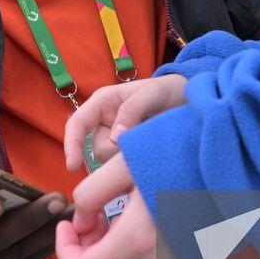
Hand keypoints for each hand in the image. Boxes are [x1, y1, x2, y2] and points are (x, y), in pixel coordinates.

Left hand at [55, 154, 181, 258]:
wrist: (236, 155)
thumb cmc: (180, 148)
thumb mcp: (127, 159)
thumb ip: (92, 192)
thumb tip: (79, 222)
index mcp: (138, 238)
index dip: (64, 251)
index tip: (66, 223)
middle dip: (83, 256)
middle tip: (88, 220)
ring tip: (110, 220)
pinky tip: (134, 226)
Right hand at [63, 74, 186, 170]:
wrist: (188, 100)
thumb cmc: (166, 90)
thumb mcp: (152, 94)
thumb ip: (133, 110)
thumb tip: (114, 138)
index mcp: (102, 103)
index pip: (77, 124)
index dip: (71, 145)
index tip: (72, 167)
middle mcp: (105, 123)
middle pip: (98, 150)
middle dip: (118, 152)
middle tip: (145, 140)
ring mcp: (116, 140)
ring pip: (111, 162)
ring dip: (130, 158)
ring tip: (152, 143)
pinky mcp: (128, 154)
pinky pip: (124, 167)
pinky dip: (135, 165)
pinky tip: (150, 156)